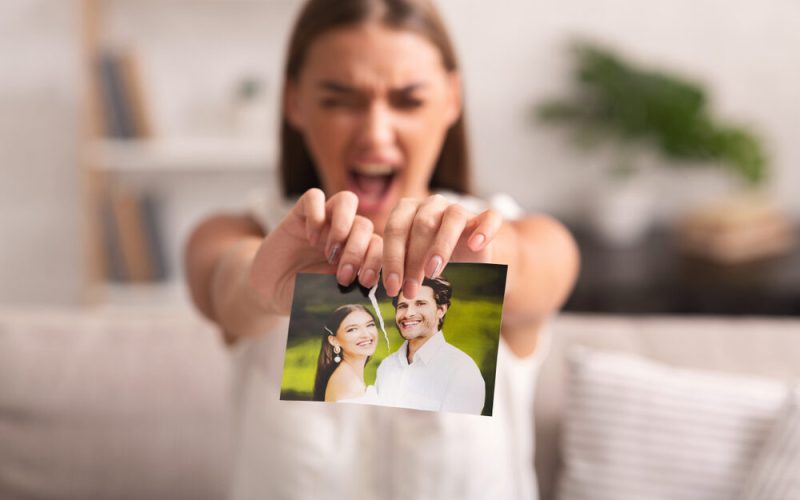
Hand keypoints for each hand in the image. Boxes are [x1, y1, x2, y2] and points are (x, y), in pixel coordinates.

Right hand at [249, 189, 382, 314]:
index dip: (376, 262)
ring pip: (346, 201)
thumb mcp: (327, 297)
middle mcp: (344, 233)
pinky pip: (314, 197)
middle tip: (343, 275)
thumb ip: (346, 292)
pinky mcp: (300, 214)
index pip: (379, 246)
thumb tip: (364, 292)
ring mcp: (323, 221)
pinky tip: (310, 238)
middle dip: (357, 251)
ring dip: (342, 225)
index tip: (364, 282)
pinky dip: (316, 214)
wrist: (271, 289)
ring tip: (329, 251)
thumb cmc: (303, 294)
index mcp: (358, 252)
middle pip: (364, 225)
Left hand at [381, 194, 502, 298]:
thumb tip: (379, 287)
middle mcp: (432, 204)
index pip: (395, 228)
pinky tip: (475, 245)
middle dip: (413, 260)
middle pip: (421, 224)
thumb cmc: (430, 263)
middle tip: (410, 289)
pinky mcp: (484, 219)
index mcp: (408, 211)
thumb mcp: (410, 264)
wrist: (465, 262)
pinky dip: (484, 230)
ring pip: (452, 217)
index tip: (392, 287)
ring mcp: (459, 209)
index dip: (392, 258)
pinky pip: (489, 218)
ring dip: (441, 245)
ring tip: (433, 272)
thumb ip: (397, 268)